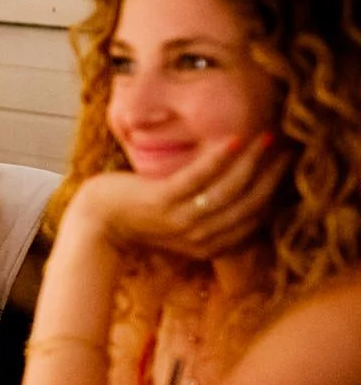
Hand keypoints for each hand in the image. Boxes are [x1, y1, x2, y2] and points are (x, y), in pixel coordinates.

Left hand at [67, 133, 286, 260]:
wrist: (96, 221)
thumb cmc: (140, 214)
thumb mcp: (182, 218)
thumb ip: (212, 211)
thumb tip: (245, 186)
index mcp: (212, 245)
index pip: (255, 217)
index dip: (275, 190)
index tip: (288, 164)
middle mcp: (200, 238)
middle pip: (249, 204)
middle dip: (273, 174)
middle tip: (288, 147)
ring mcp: (180, 221)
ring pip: (228, 189)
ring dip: (252, 161)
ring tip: (268, 138)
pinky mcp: (160, 202)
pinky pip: (197, 178)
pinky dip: (218, 159)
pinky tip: (234, 139)